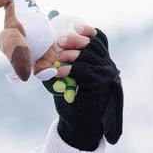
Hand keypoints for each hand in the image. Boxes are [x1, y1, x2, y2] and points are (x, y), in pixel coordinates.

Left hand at [46, 25, 123, 149]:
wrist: (78, 125)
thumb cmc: (70, 102)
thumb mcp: (65, 79)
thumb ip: (61, 64)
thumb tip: (45, 50)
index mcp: (100, 62)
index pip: (100, 40)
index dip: (88, 32)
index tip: (75, 28)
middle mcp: (107, 66)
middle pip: (94, 45)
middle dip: (75, 41)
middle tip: (60, 42)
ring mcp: (106, 74)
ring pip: (88, 56)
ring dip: (69, 55)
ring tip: (55, 60)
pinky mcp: (100, 84)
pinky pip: (83, 71)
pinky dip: (68, 69)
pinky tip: (56, 72)